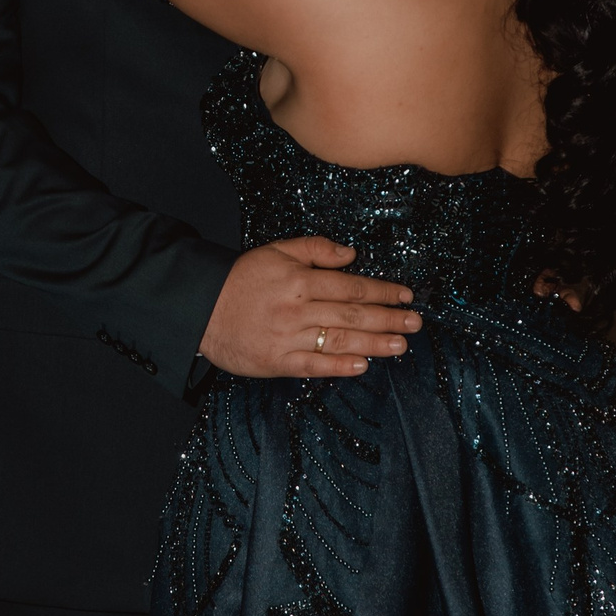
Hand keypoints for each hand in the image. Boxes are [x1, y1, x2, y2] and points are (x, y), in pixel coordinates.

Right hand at [199, 238, 420, 378]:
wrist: (200, 308)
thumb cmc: (240, 279)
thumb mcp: (276, 251)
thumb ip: (315, 248)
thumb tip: (351, 253)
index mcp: (299, 279)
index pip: (351, 286)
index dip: (382, 291)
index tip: (406, 295)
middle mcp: (297, 309)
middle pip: (352, 315)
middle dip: (388, 319)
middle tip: (415, 323)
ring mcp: (288, 337)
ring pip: (339, 340)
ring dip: (374, 343)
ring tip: (400, 346)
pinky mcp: (277, 361)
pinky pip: (314, 365)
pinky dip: (339, 366)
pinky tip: (363, 365)